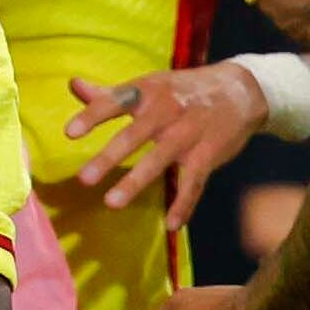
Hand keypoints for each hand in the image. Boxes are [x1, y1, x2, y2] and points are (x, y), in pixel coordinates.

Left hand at [59, 63, 264, 219]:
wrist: (240, 90)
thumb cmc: (183, 91)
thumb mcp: (148, 85)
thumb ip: (108, 93)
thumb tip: (72, 85)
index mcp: (148, 91)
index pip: (115, 102)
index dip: (92, 116)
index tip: (69, 133)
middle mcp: (167, 110)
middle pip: (135, 134)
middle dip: (110, 157)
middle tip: (84, 179)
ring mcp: (188, 134)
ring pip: (160, 159)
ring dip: (136, 182)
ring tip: (112, 203)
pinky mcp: (207, 154)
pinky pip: (194, 183)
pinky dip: (184, 204)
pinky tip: (171, 224)